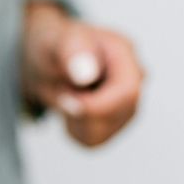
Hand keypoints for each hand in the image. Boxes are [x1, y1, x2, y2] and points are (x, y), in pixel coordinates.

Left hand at [22, 2, 143, 147]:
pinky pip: (92, 141)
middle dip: (80, 114)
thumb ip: (73, 53)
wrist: (49, 58)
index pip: (128, 93)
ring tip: (67, 95)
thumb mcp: (56, 42)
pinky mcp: (114, 124)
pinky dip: (74, 130)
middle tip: (61, 93)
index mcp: (125, 53)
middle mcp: (134, 81)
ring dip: (74, 122)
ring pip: (100, 135)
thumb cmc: (55, 45)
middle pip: (115, 117)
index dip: (96, 106)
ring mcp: (127, 105)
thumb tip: (87, 73)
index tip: (65, 98)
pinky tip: (72, 107)